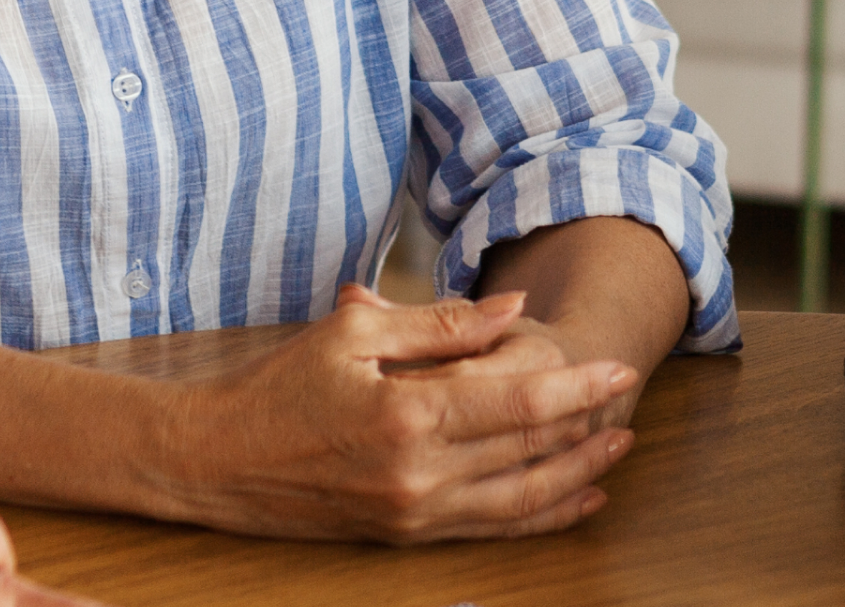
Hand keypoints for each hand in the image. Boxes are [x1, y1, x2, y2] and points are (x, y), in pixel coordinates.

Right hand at [154, 285, 638, 542]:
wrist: (215, 463)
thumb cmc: (278, 387)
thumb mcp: (353, 333)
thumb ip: (438, 324)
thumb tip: (510, 310)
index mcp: (408, 414)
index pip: (519, 402)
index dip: (578, 387)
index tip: (617, 368)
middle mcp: (419, 473)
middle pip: (531, 451)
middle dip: (588, 426)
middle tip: (629, 398)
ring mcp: (414, 512)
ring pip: (522, 499)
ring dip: (578, 474)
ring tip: (617, 448)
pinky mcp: (406, 535)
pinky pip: (492, 529)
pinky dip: (542, 516)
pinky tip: (575, 500)